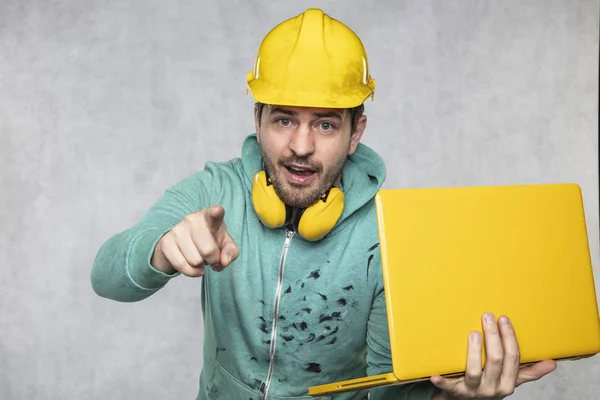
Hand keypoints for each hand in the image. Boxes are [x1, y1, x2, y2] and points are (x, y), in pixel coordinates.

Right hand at [151, 205, 239, 276]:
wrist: (184, 245)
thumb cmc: (210, 242)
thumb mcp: (225, 245)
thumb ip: (231, 252)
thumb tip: (224, 261)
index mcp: (210, 217)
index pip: (214, 213)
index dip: (216, 212)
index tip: (217, 211)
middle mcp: (192, 220)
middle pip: (208, 250)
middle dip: (213, 260)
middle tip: (212, 259)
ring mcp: (177, 230)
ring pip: (195, 260)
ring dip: (201, 266)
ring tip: (200, 258)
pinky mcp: (166, 242)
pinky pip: (181, 265)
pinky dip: (191, 272)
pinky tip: (194, 268)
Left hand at [430, 313, 556, 399]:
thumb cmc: (488, 386)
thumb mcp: (509, 379)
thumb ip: (528, 372)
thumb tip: (552, 363)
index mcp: (507, 383)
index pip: (513, 358)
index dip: (509, 337)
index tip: (504, 319)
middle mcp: (492, 388)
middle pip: (495, 361)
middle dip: (493, 337)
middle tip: (487, 317)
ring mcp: (473, 390)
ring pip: (475, 371)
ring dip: (475, 352)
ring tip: (474, 333)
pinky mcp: (454, 392)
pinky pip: (448, 386)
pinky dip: (442, 381)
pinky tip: (436, 374)